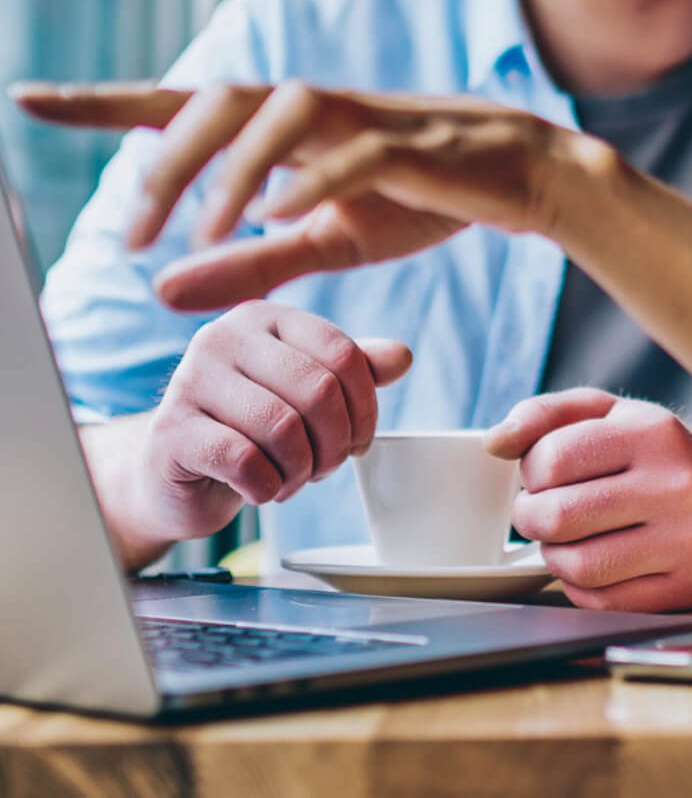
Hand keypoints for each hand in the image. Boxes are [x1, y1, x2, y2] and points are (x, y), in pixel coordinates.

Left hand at [10, 80, 602, 310]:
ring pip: (286, 109)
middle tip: (132, 233)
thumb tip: (158, 288)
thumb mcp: (325, 242)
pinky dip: (312, 177)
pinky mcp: (421, 146)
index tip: (29, 99)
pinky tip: (278, 214)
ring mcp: (371, 118)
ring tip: (204, 231)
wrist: (528, 178)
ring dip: (234, 166)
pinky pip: (357, 149)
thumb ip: (246, 264)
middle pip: (223, 96)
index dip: (106, 101)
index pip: (185, 103)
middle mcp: (321, 108)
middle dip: (166, 158)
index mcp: (290, 126)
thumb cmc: (425, 200)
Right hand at [128, 302, 409, 542]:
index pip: (341, 352)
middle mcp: (224, 338)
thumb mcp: (303, 393)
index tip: (360, 441)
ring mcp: (190, 381)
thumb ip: (351, 372)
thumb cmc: (248, 429)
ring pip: (283, 427)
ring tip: (293, 479)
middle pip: (317, 390)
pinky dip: (267, 487)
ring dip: (302, 469)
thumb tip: (403, 356)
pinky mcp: (170, 431)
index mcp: (265, 318)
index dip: (365, 406)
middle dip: (335, 443)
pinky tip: (261, 490)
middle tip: (326, 468)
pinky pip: (244, 461)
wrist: (173, 475)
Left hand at [488, 389, 691, 612]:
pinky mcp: (687, 587)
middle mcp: (676, 484)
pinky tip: (594, 562)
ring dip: (553, 555)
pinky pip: (602, 602)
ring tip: (565, 538)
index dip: (531, 471)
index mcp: (652, 432)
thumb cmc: (652, 455)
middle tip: (539, 512)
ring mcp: (686, 540)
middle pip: (559, 516)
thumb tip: (494, 442)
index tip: (542, 474)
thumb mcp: (608, 414)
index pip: (554, 457)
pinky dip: (581, 586)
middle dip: (531, 517)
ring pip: (578, 566)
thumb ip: (546, 415)